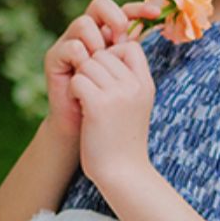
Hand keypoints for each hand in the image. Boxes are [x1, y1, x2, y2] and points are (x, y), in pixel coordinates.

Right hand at [43, 0, 163, 135]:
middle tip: (121, 38)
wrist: (87, 129)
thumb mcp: (126, 76)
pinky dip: (82, 58)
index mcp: (107, 35)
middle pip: (99, 4)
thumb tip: (142, 27)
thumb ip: (131, 53)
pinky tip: (87, 74)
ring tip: (102, 65)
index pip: (123, 11)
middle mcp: (87, 34)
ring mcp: (69, 43)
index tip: (156, 13)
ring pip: (83, 23)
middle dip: (114, 17)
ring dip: (97, 42)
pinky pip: (71, 46)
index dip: (139, 8)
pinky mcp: (54, 57)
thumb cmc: (109, 103)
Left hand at [72, 35, 155, 194]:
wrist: (123, 173)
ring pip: (88, 64)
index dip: (112, 56)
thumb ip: (128, 80)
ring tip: (86, 102)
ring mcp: (118, 94)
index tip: (106, 80)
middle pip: (103, 54)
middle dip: (92, 70)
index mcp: (146, 84)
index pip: (129, 47)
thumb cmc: (123, 141)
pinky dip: (73, 92)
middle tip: (92, 94)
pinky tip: (80, 107)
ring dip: (81, 81)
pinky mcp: (98, 104)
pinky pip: (78, 80)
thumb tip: (111, 52)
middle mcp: (134, 85)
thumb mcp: (135, 105)